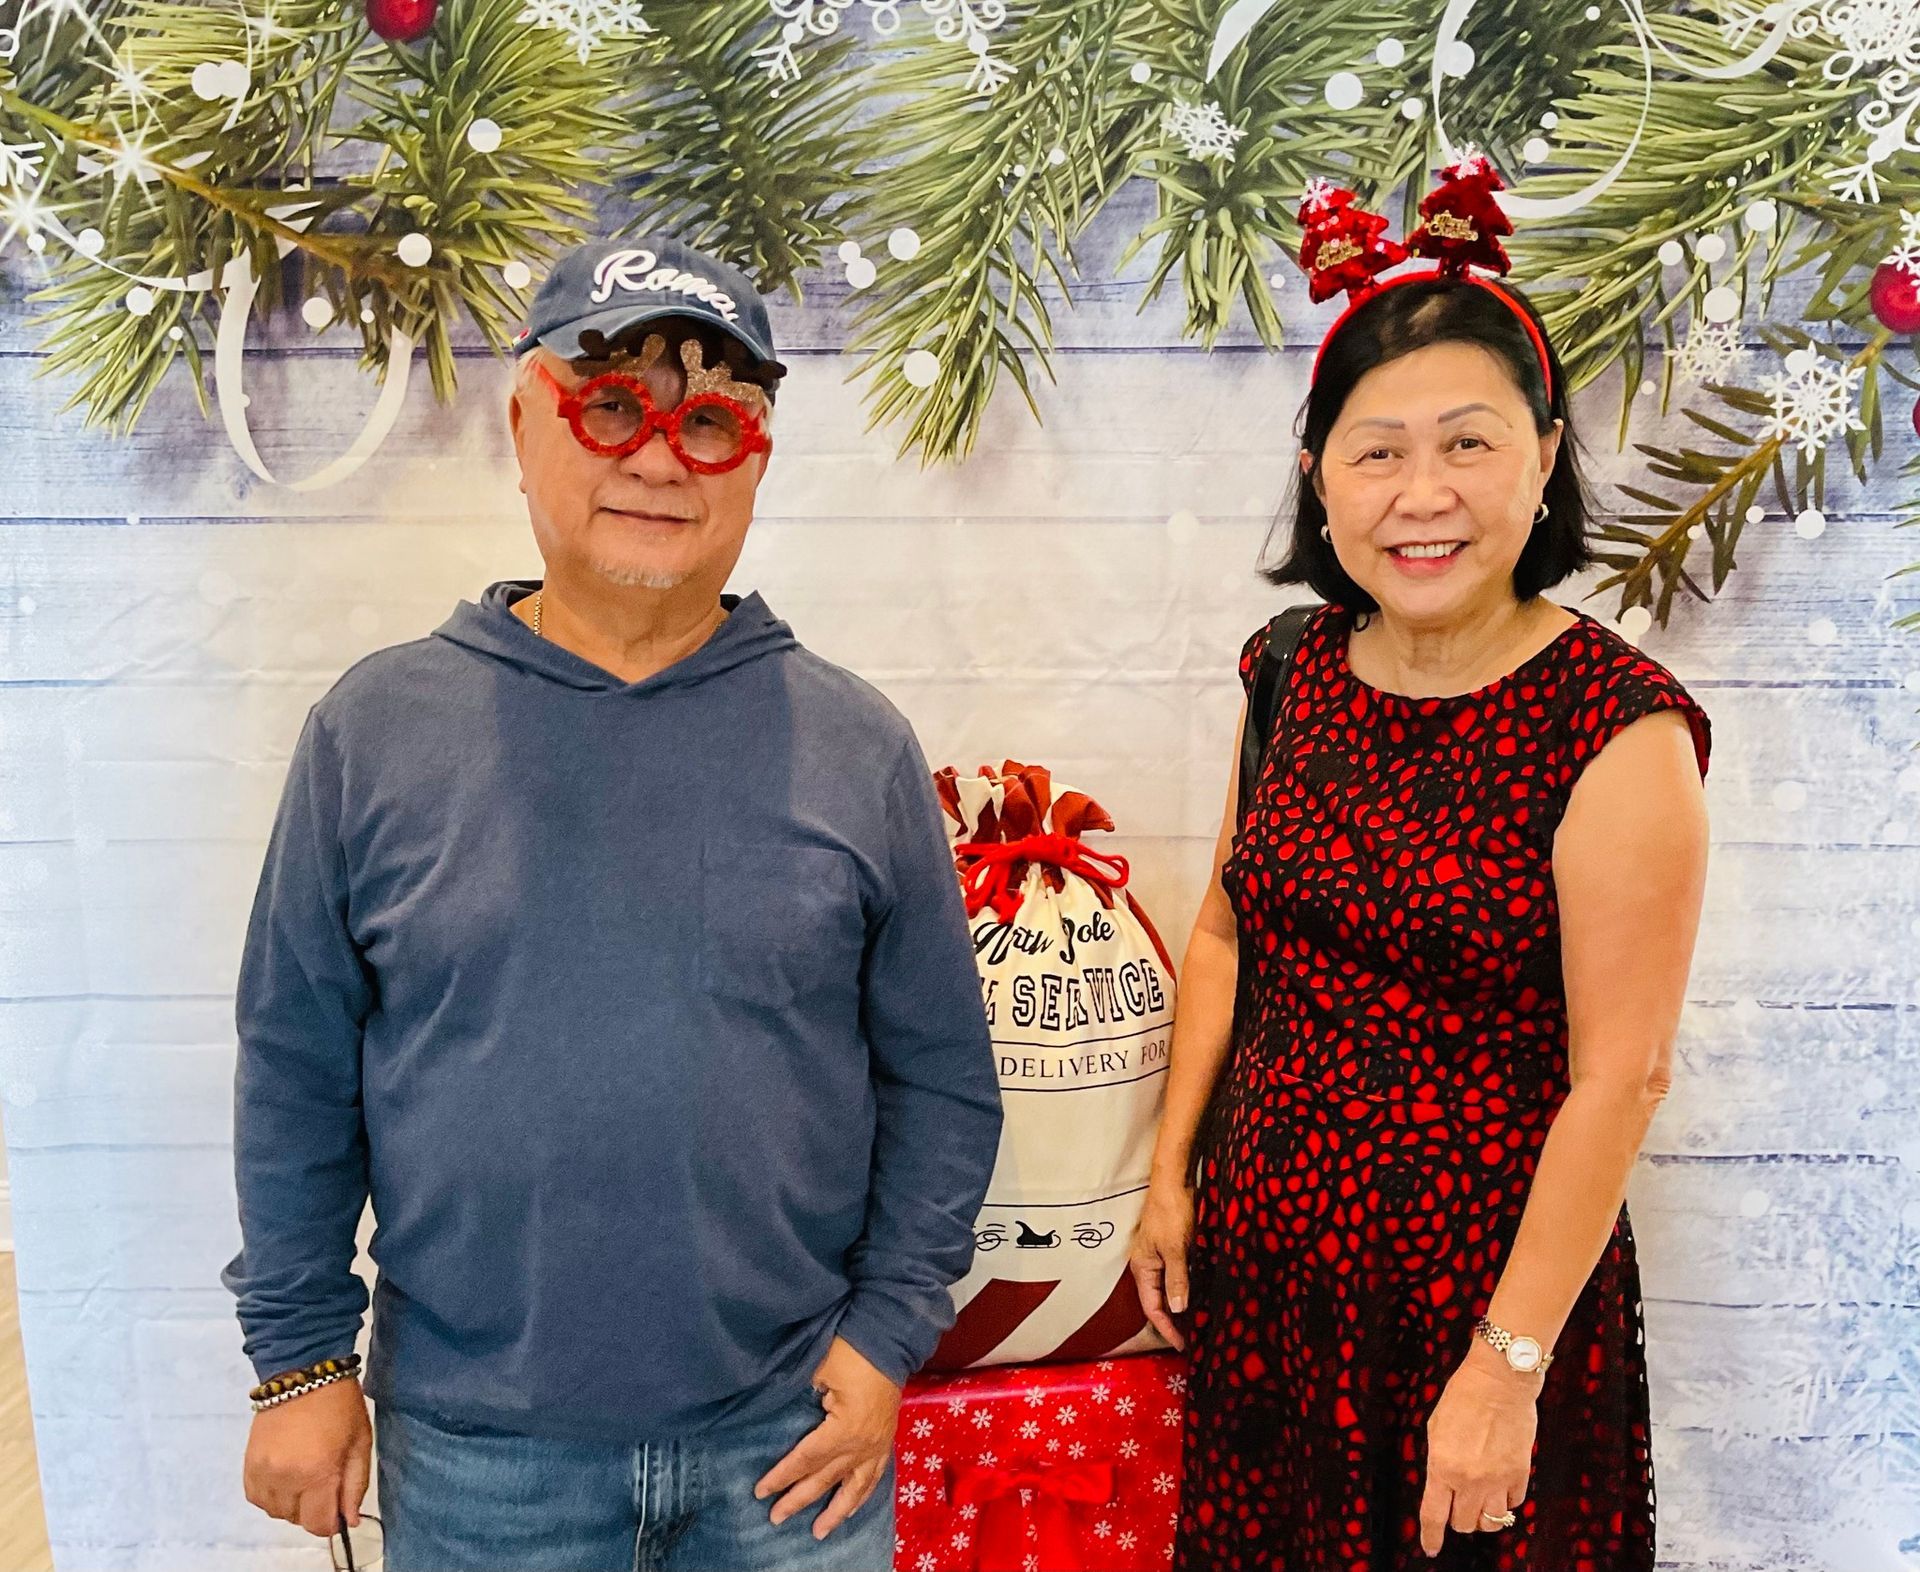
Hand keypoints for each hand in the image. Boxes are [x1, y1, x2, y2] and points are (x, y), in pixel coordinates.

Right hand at [243, 1377, 372, 1538]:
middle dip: (313, 1508)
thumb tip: (349, 1520)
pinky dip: (271, 1495)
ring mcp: (263, 1472)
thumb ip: (355, 1486)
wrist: (303, 1372)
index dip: (332, 1522)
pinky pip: (257, 1498)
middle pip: (296, 1520)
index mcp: (318, 1472)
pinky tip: (285, 1476)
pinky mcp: (248, 1464)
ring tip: (304, 1476)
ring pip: (275, 1511)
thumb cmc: (340, 1405)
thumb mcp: (360, 1443)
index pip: (318, 1524)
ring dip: (291, 1503)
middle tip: (324, 1480)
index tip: (338, 1507)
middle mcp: (286, 1478)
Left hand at [754, 1337, 901, 1540]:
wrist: (890, 1339)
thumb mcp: (819, 1370)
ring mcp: (877, 1445)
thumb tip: (784, 1416)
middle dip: (798, 1499)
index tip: (761, 1490)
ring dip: (835, 1512)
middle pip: (825, 1479)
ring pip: (854, 1489)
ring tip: (818, 1532)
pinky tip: (851, 1509)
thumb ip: (801, 1398)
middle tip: (776, 1518)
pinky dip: (861, 1496)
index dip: (782, 1476)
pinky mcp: (886, 1440)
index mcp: (844, 1430)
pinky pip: (874, 1477)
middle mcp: (862, 1445)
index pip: (805, 1460)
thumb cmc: (852, 1351)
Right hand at [1128, 1177, 1194, 1349]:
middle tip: (1192, 1339)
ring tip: (1196, 1323)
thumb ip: (1176, 1280)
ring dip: (1180, 1306)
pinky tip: (1198, 1296)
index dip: (1167, 1328)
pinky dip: (1185, 1290)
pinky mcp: (1170, 1248)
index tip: (1182, 1345)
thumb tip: (1178, 1309)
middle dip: (1172, 1321)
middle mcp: (1147, 1265)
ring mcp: (1158, 1257)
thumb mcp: (1175, 1248)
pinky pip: (1175, 1277)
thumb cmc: (1171, 1213)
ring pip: (1167, 1289)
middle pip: (1157, 1301)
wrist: (1173, 1181)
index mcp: (1142, 1268)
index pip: (1152, 1307)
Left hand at [1417, 1346, 1538, 1556]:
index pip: (1434, 1515)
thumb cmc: (1463, 1398)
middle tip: (1458, 1509)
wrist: (1500, 1381)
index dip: (1431, 1536)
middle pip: (1464, 1524)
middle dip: (1458, 1521)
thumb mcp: (1436, 1429)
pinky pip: (1513, 1504)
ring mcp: (1497, 1479)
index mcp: (1442, 1466)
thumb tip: (1442, 1486)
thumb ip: (1438, 1462)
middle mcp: (1469, 1479)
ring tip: (1480, 1504)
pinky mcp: (1520, 1474)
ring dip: (1484, 1517)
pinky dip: (1506, 1502)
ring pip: (1491, 1522)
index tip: (1431, 1547)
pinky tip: (1500, 1487)